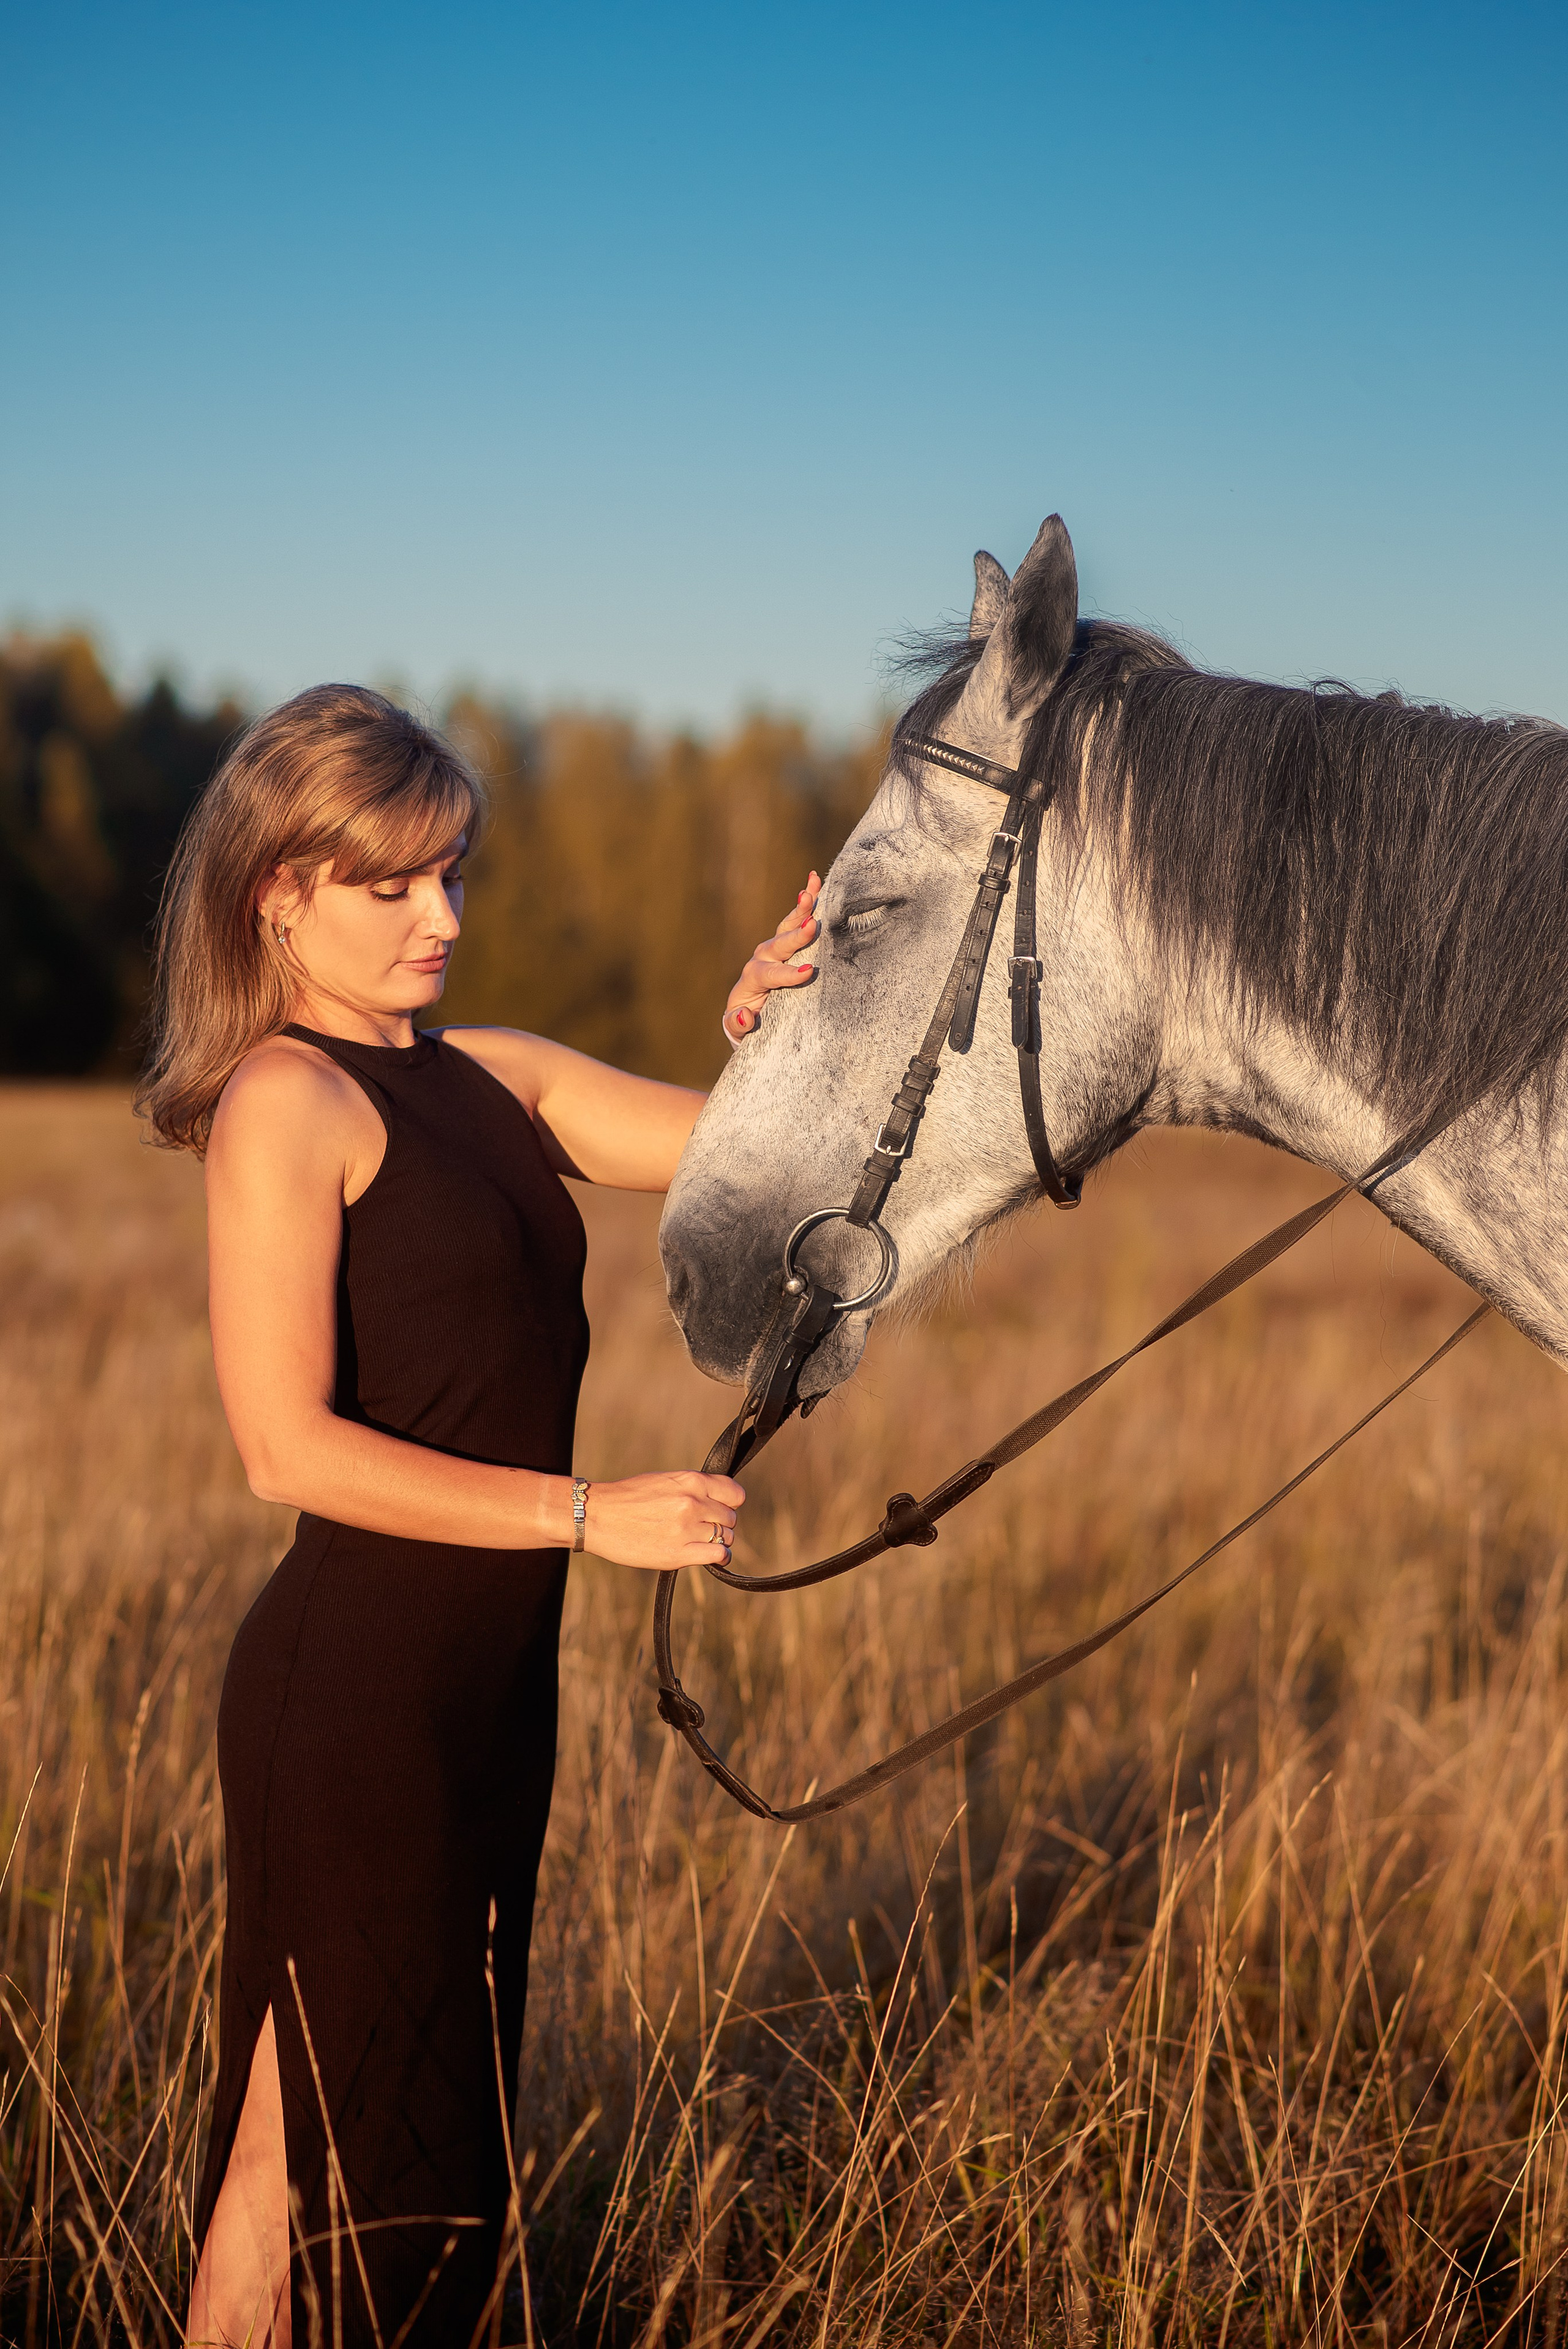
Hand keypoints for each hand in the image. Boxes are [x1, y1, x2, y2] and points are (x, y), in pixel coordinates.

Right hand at [579, 1471, 744, 1570]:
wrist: (597, 1516)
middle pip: (730, 1518)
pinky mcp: (678, 1554)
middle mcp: (692, 1503)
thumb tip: (717, 1502)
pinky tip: (710, 1556)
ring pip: (726, 1537)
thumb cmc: (628, 1498)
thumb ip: (692, 1489)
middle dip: (720, 1524)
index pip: (735, 1494)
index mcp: (690, 1481)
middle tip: (702, 1529)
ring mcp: (686, 1528)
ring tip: (700, 1542)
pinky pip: (718, 1555)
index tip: (718, 1510)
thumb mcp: (664, 1481)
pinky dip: (720, 1557)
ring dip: (718, 1541)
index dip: (729, 1504)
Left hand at [723, 873, 819, 1043]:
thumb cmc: (749, 1023)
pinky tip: (815, 880)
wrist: (748, 1013)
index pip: (768, 974)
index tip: (809, 971)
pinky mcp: (786, 944)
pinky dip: (807, 902)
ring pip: (786, 926)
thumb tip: (743, 1016)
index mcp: (752, 979)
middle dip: (796, 936)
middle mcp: (761, 959)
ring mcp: (774, 949)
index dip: (787, 973)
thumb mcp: (741, 1030)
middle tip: (813, 926)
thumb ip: (739, 1025)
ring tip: (811, 889)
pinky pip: (796, 920)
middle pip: (778, 945)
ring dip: (800, 908)